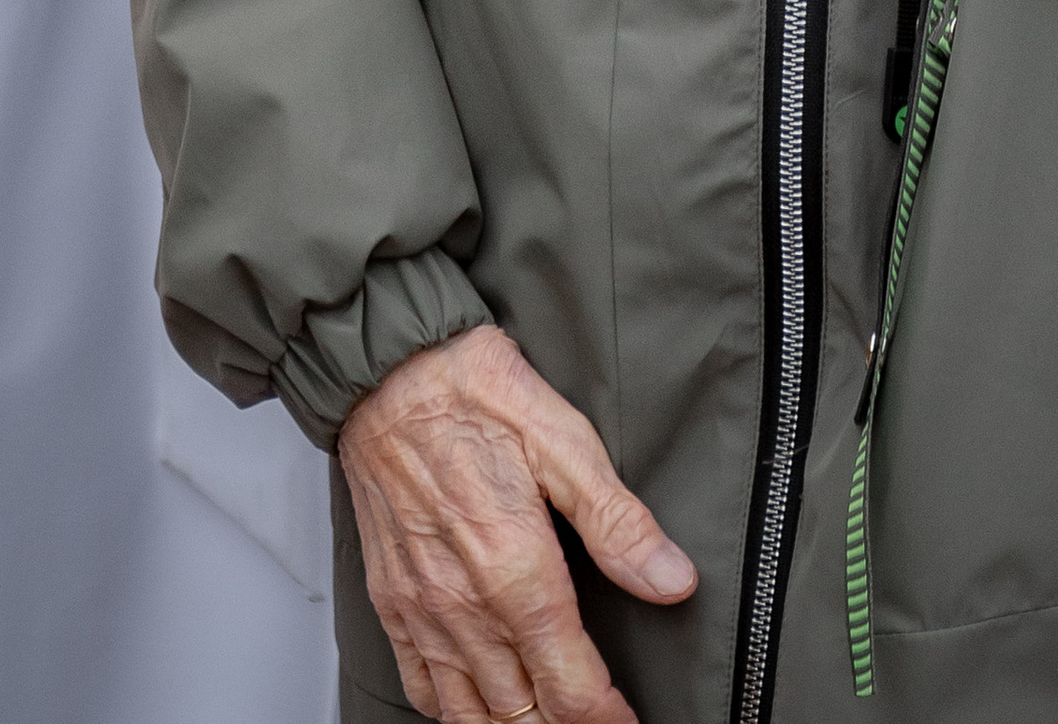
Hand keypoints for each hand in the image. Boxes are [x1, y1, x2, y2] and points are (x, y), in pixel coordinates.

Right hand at [337, 326, 695, 723]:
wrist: (385, 369)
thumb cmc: (472, 391)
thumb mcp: (561, 437)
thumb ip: (616, 520)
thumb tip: (673, 579)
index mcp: (515, 569)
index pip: (571, 689)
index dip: (608, 718)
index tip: (629, 718)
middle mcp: (465, 604)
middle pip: (525, 716)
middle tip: (596, 717)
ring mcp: (423, 609)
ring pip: (472, 717)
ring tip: (548, 719)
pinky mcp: (392, 600)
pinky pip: (421, 688)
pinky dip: (454, 713)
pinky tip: (480, 705)